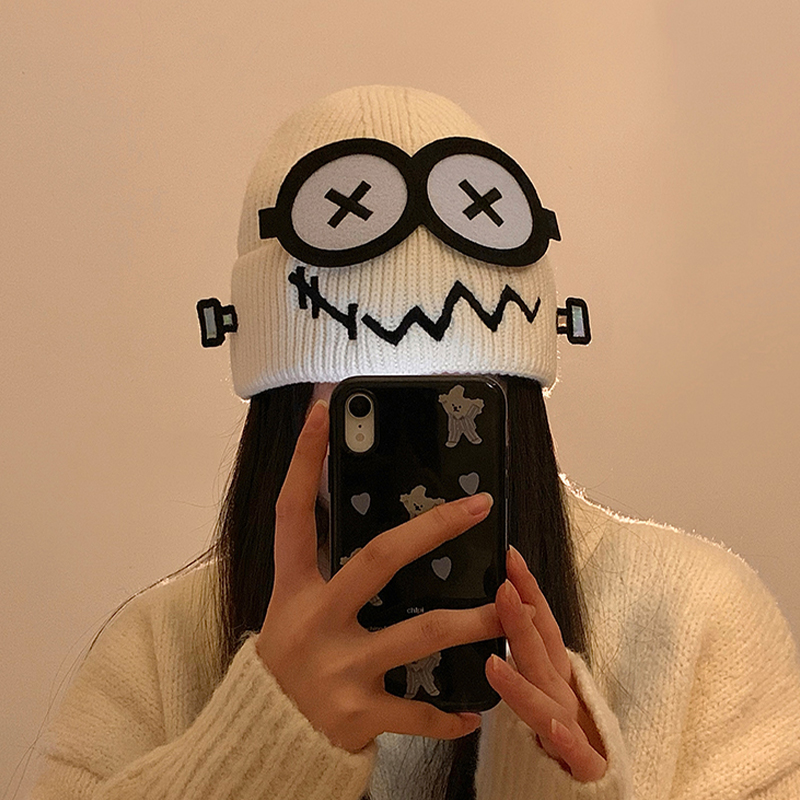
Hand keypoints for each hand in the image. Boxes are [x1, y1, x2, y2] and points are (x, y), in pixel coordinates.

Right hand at [256, 399, 522, 753]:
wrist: (263, 741)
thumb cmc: (290, 663)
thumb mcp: (295, 611)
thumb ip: (328, 574)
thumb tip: (377, 530)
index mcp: (294, 589)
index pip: (293, 511)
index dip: (305, 459)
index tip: (325, 412)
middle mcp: (313, 621)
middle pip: (377, 560)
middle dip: (431, 529)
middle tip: (478, 506)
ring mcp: (336, 668)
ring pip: (419, 633)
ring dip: (472, 621)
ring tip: (508, 607)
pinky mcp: (356, 714)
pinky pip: (417, 710)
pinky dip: (449, 714)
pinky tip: (476, 710)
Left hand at [485, 545, 607, 781]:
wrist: (599, 793)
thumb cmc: (569, 735)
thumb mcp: (548, 691)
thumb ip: (530, 659)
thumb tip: (501, 621)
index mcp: (557, 676)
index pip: (542, 626)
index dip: (528, 591)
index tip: (509, 559)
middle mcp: (566, 696)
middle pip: (542, 655)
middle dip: (522, 621)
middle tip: (502, 588)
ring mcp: (577, 730)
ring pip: (548, 703)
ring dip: (523, 681)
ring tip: (495, 661)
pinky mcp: (586, 768)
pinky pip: (574, 753)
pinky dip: (565, 738)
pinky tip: (552, 723)